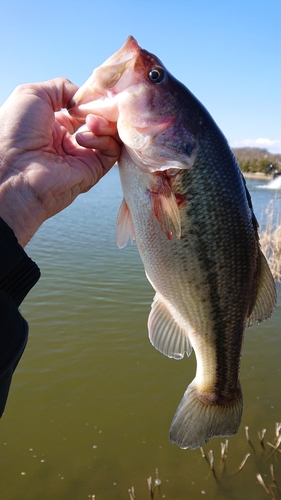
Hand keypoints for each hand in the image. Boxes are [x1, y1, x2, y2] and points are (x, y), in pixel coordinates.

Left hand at [0, 78, 120, 246]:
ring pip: (110, 134)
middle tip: (98, 106)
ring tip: (91, 122)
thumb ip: (62, 87)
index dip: (92, 98)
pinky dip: (104, 140)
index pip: (84, 108)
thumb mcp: (33, 94)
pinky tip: (84, 139)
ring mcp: (82, 156)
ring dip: (104, 123)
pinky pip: (111, 151)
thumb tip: (86, 96)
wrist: (13, 171)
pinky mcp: (92, 170)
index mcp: (54, 123)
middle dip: (103, 109)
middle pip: (100, 119)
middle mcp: (69, 140)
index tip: (96, 92)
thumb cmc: (14, 131)